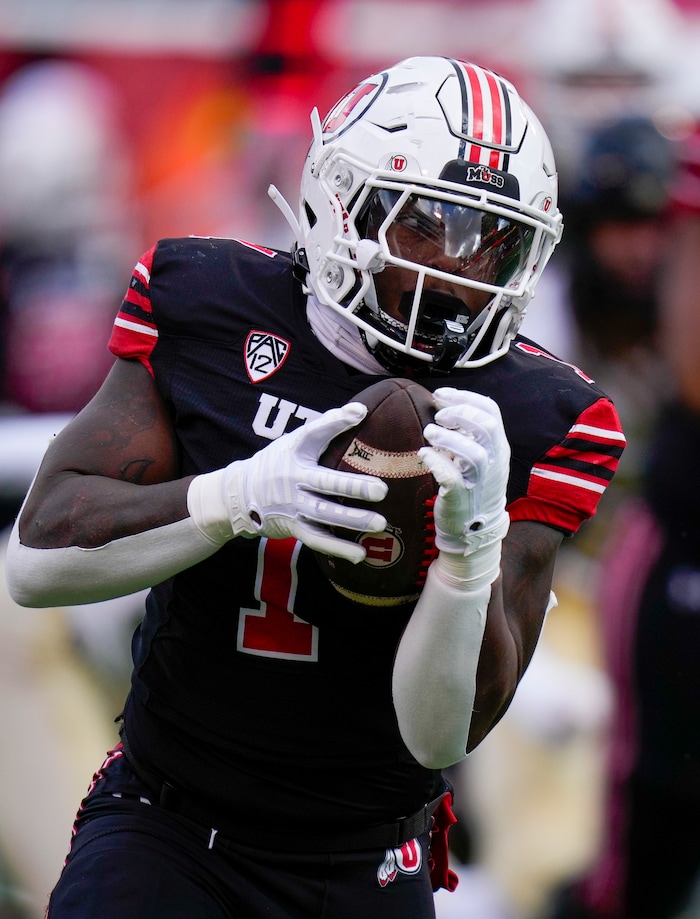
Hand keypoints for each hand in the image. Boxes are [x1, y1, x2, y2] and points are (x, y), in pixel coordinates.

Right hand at [188, 402, 387, 562]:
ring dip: (352, 521)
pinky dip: (338, 548)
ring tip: (379, 523)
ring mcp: (293, 507)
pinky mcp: (294, 528)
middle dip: (353, 488)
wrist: (241, 494)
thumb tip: (361, 410)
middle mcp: (294, 481)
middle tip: (382, 490)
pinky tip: (360, 555)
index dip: (335, 423)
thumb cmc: (277, 462)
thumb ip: (327, 425)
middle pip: (325, 484)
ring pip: (324, 515)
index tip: (360, 413)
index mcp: (296, 455)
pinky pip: (318, 539)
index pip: (315, 434)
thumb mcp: (294, 440)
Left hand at [419, 388, 509, 558]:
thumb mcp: (480, 459)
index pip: (491, 412)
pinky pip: (452, 477)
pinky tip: (424, 455)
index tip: (441, 395)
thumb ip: (469, 434)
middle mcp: (493, 464)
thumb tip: (446, 404)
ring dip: (447, 438)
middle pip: (486, 427)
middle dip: (460, 413)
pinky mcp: (461, 499)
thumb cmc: (471, 489)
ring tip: (429, 433)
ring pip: (473, 454)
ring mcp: (479, 482)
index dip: (465, 397)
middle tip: (438, 415)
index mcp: (498, 449)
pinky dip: (437, 462)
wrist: (472, 532)